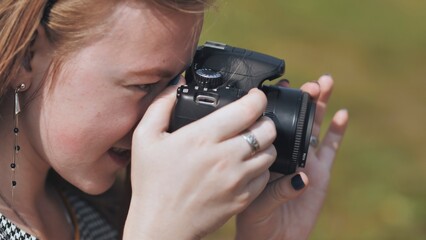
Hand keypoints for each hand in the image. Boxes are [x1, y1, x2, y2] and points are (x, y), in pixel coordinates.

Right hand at [124, 79, 276, 239]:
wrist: (161, 225)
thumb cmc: (151, 182)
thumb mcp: (144, 138)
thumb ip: (161, 105)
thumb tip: (178, 83)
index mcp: (202, 137)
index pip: (247, 109)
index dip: (257, 97)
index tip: (255, 96)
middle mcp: (225, 156)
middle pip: (267, 129)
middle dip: (264, 119)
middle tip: (254, 120)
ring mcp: (237, 179)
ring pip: (271, 152)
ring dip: (265, 143)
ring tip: (251, 143)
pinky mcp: (243, 198)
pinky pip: (266, 176)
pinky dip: (262, 167)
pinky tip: (247, 166)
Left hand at [235, 75, 348, 239]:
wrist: (273, 237)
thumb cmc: (256, 219)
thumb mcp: (258, 203)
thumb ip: (278, 190)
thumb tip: (301, 178)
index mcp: (266, 153)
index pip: (273, 122)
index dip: (279, 103)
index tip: (282, 84)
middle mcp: (286, 152)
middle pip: (297, 119)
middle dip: (305, 98)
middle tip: (312, 83)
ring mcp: (305, 160)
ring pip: (315, 127)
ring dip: (321, 106)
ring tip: (326, 83)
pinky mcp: (321, 173)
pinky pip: (330, 148)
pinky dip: (337, 131)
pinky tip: (342, 114)